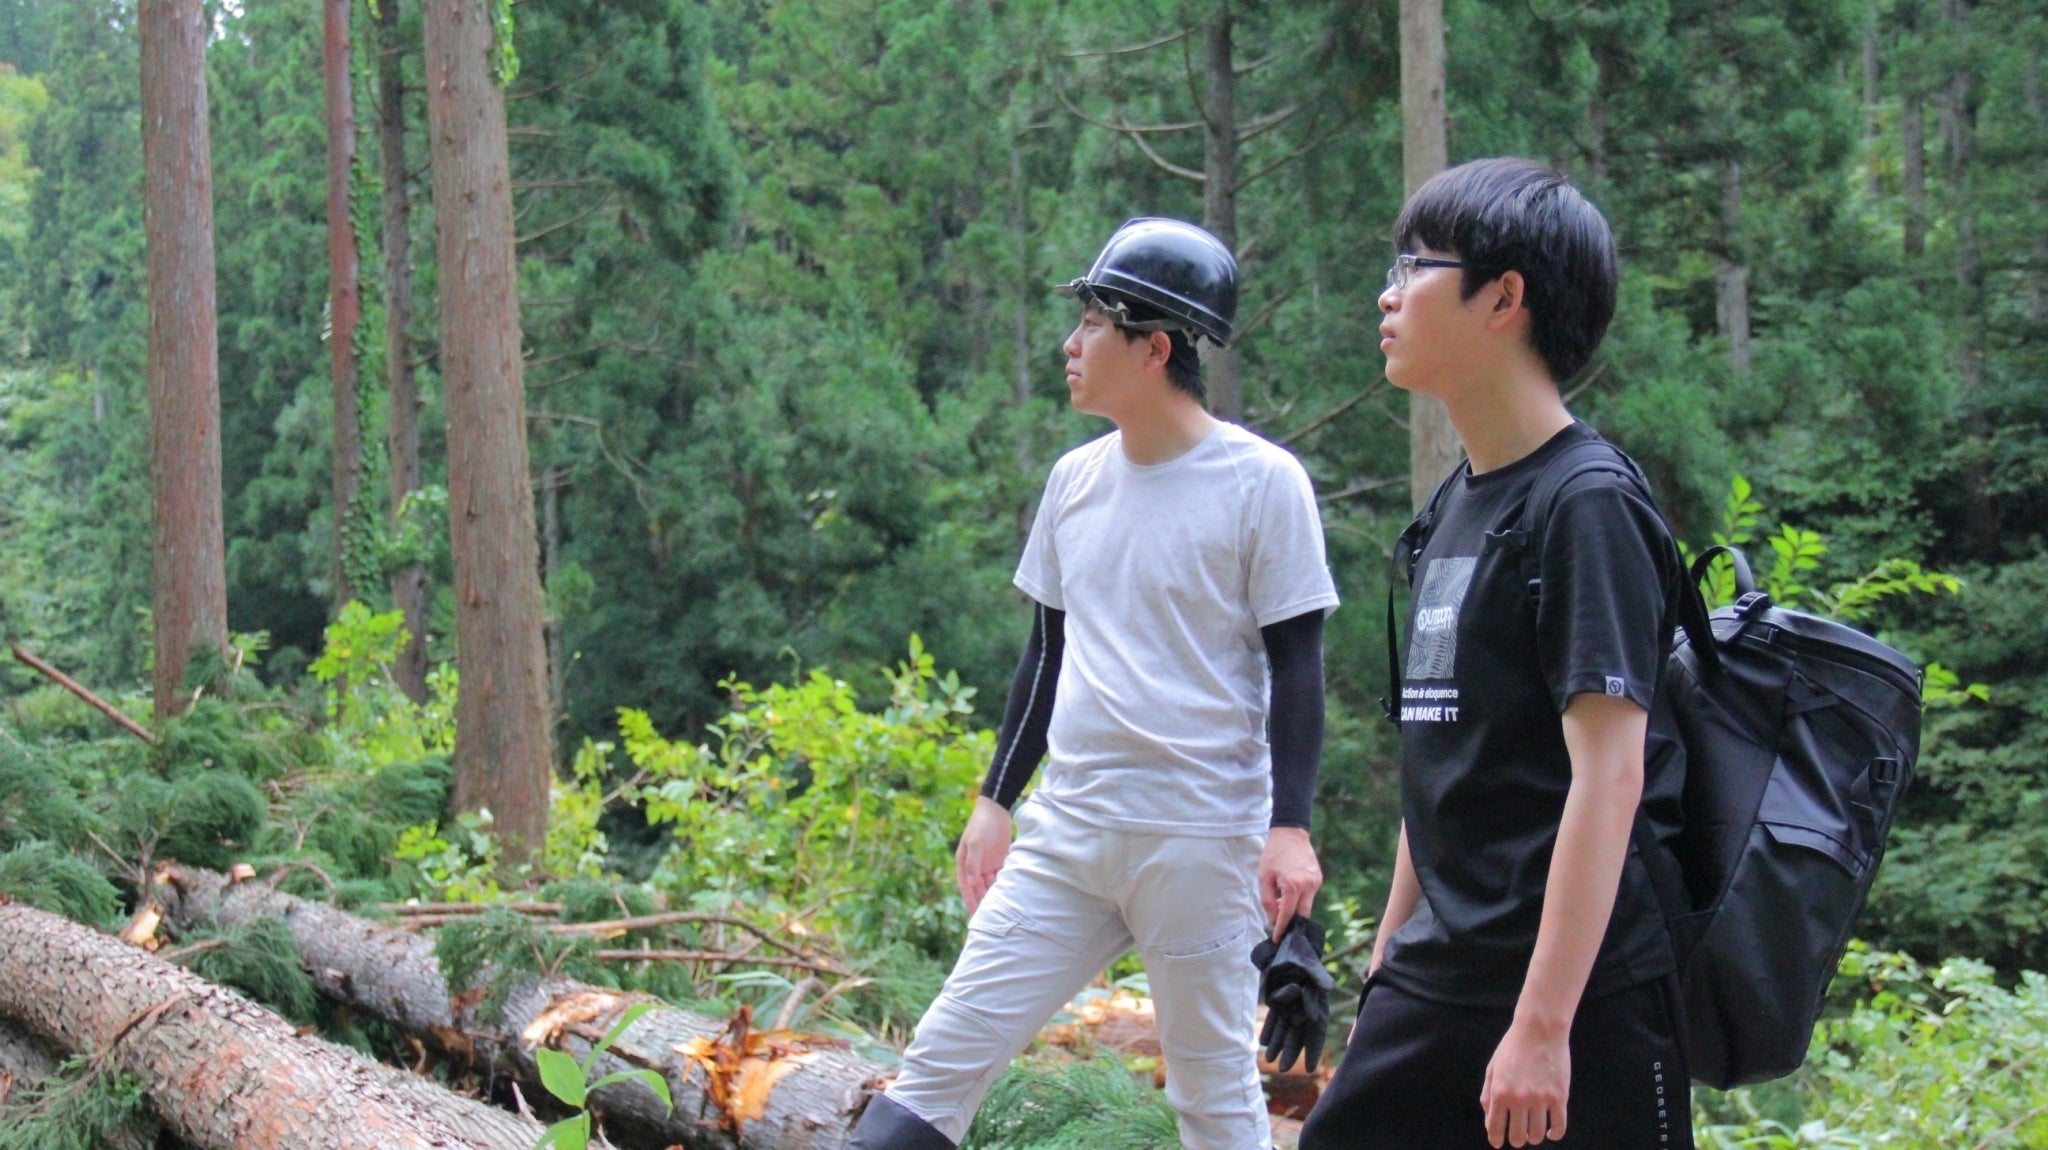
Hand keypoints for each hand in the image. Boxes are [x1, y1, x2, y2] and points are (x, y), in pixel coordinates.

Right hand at [954, 796, 1012, 913]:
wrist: (996, 809)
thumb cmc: (980, 825)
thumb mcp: (975, 843)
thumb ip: (973, 863)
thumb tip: (971, 883)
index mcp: (964, 862)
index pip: (966, 886)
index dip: (969, 900)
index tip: (974, 913)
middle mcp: (975, 865)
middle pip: (979, 887)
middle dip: (983, 900)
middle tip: (991, 915)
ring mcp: (988, 863)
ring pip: (991, 883)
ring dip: (995, 893)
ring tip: (1003, 907)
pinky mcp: (1000, 859)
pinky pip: (1001, 875)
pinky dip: (1004, 883)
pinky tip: (1011, 892)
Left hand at [1250, 915, 1333, 1071]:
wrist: (1290, 938)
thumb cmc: (1302, 950)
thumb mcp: (1310, 962)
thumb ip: (1318, 976)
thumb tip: (1328, 987)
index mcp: (1315, 1000)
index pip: (1315, 1029)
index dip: (1312, 1048)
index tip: (1311, 1067)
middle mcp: (1303, 1004)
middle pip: (1297, 1032)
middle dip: (1290, 1051)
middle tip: (1282, 1069)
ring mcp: (1290, 1001)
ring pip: (1284, 1027)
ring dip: (1278, 1043)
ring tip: (1269, 1061)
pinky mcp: (1277, 995)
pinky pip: (1274, 1016)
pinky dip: (1269, 1029)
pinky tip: (1262, 1042)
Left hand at [1258, 827, 1321, 939]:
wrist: (1290, 834)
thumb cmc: (1273, 854)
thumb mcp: (1264, 877)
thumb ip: (1268, 900)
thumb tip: (1273, 919)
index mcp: (1293, 885)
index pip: (1288, 914)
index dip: (1281, 928)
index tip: (1277, 939)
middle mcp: (1308, 885)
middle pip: (1302, 914)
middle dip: (1291, 921)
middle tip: (1279, 924)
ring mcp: (1316, 882)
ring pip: (1307, 905)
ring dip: (1295, 908)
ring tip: (1280, 902)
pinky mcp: (1318, 878)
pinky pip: (1310, 895)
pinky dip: (1300, 899)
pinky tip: (1288, 892)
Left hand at [1480, 1017, 1570, 1147]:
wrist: (1539, 1029)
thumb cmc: (1513, 1048)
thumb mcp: (1493, 1068)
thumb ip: (1488, 1095)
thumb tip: (1489, 1122)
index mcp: (1499, 1092)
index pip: (1495, 1128)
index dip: (1496, 1139)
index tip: (1498, 1142)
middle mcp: (1519, 1098)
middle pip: (1517, 1137)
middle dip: (1516, 1139)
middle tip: (1518, 1135)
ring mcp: (1540, 1099)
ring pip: (1537, 1135)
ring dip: (1534, 1137)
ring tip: (1533, 1132)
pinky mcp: (1559, 1097)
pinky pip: (1559, 1127)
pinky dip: (1554, 1135)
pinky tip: (1551, 1132)